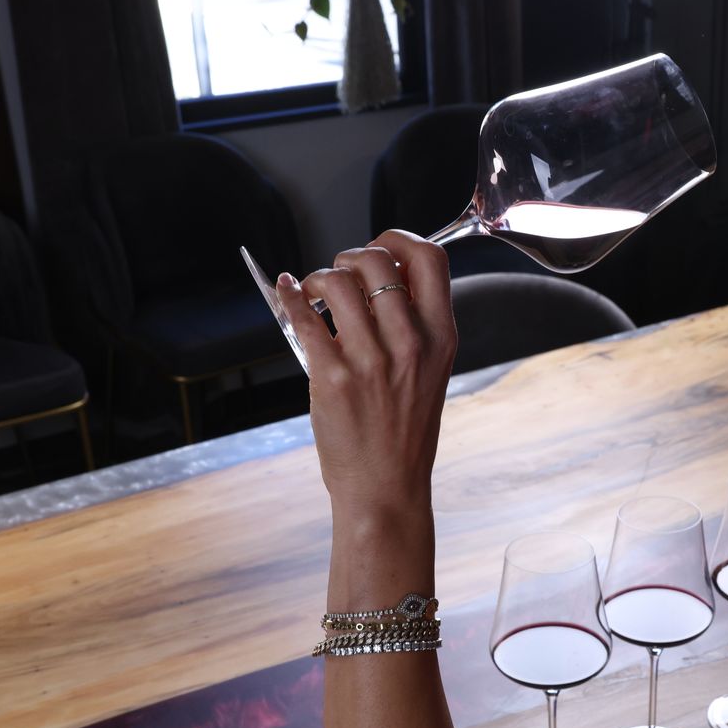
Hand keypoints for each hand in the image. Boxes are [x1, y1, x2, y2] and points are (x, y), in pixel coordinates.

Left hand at [276, 231, 457, 521]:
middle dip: (349, 257)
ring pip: (337, 282)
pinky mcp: (332, 377)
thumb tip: (379, 276)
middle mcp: (410, 343)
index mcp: (440, 337)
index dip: (398, 239)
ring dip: (317, 278)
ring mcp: (371, 360)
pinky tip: (287, 295)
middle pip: (377, 260)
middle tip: (339, 275)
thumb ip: (415, 325)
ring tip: (313, 294)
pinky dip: (289, 297)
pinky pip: (303, 317)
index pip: (429, 259)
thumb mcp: (430, 372)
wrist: (387, 488)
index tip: (379, 247)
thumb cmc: (404, 433)